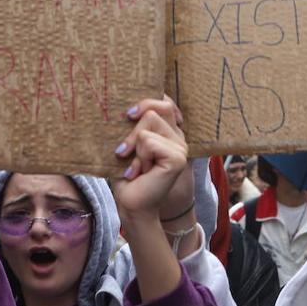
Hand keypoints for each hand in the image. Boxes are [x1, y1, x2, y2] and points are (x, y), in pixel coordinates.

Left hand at [111, 96, 190, 219]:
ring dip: (135, 147)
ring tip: (136, 167)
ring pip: (149, 123)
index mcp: (169, 133)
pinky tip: (142, 172)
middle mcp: (178, 138)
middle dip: (132, 131)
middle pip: (153, 110)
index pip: (164, 102)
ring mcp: (181, 148)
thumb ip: (135, 124)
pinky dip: (139, 157)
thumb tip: (128, 105)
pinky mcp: (177, 158)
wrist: (131, 204)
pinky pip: (148, 141)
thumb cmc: (126, 175)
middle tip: (125, 153)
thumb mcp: (129, 144)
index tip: (130, 116)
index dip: (146, 103)